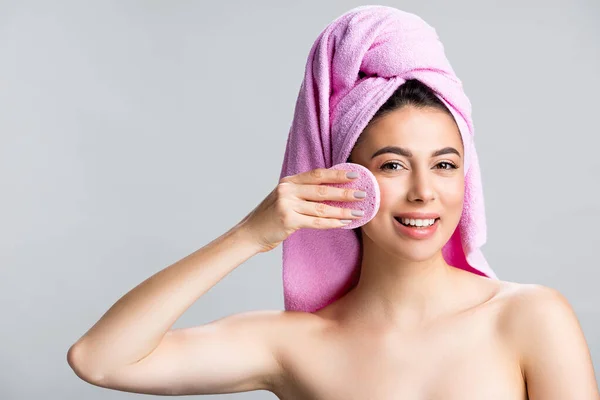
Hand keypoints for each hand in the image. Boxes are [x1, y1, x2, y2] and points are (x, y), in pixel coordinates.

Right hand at [238, 168, 364, 252]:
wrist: (250, 233)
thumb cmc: (270, 217)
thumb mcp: (283, 198)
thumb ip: (302, 192)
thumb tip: (330, 191)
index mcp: (288, 181)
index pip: (317, 174)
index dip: (337, 174)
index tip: (355, 175)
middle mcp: (287, 190)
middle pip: (322, 190)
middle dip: (345, 192)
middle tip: (363, 194)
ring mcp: (287, 204)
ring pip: (322, 207)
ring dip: (343, 210)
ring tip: (359, 212)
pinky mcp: (288, 220)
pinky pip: (316, 221)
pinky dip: (332, 222)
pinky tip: (344, 223)